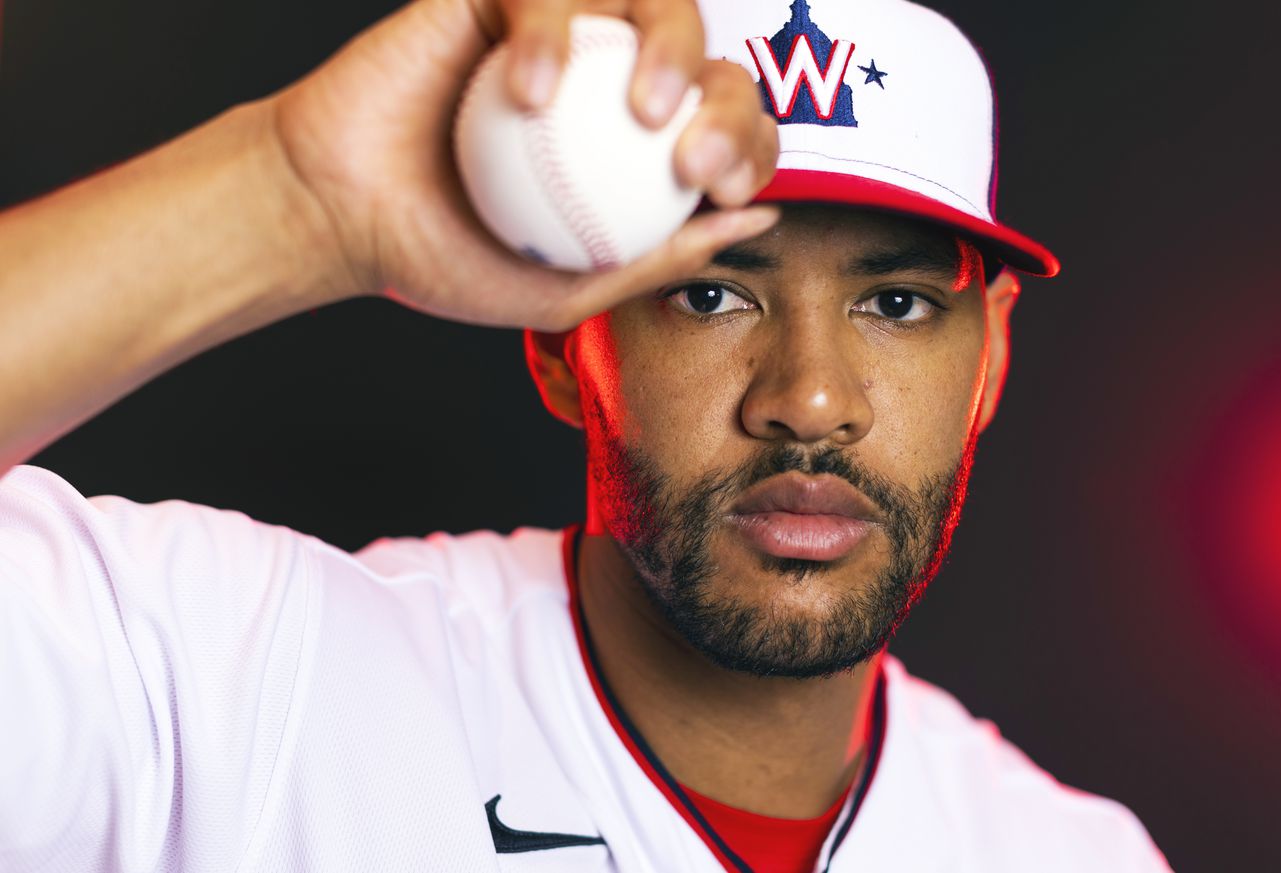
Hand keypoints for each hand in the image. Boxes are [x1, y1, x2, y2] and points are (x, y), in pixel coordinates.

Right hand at [270, 0, 779, 331]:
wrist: (339, 212)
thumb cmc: (447, 257)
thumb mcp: (570, 285)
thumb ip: (661, 253)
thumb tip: (759, 218)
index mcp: (634, 148)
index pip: (722, 129)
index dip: (750, 147)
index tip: (725, 191)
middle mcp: (608, 81)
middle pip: (708, 59)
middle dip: (733, 104)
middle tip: (695, 162)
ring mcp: (561, 32)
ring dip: (671, 47)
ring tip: (648, 113)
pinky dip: (545, 34)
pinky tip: (529, 95)